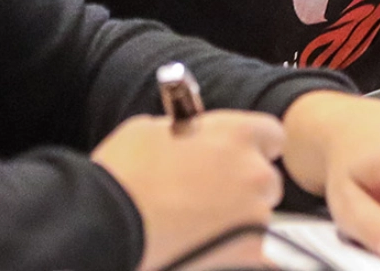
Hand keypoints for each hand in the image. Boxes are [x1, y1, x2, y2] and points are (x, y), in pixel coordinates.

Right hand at [92, 109, 284, 270]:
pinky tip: (205, 246)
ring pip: (258, 216)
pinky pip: (253, 250)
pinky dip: (233, 249)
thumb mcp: (154, 129)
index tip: (238, 157)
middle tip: (209, 197)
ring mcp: (254, 214)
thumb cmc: (124, 172)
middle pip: (266, 179)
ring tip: (196, 226)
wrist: (108, 222)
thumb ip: (187, 132)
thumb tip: (189, 138)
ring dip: (238, 219)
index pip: (271, 135)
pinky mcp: (248, 250)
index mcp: (237, 133)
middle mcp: (254, 171)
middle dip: (244, 187)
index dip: (254, 146)